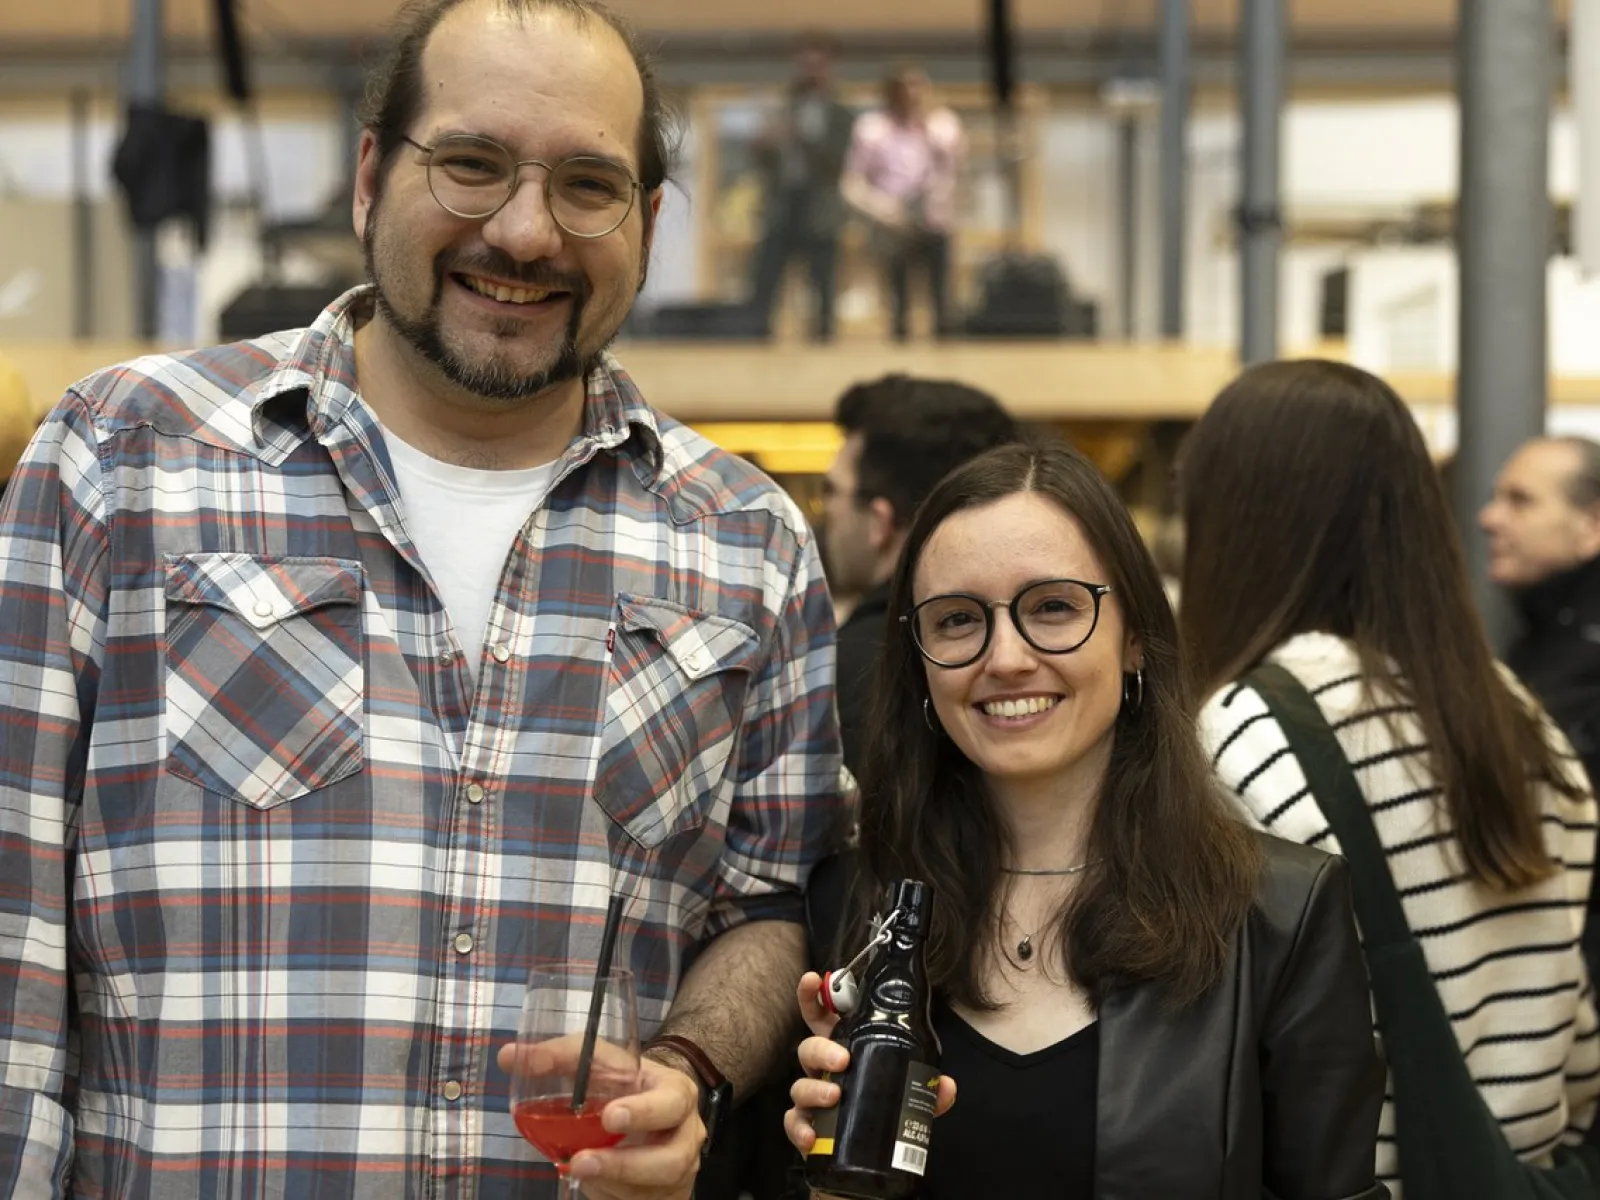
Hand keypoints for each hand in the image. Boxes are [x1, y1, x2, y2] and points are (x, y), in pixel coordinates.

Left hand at [496, 1044, 703, 1199]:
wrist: (654, 1101)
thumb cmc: (625, 1079)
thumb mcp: (599, 1059)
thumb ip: (560, 1056)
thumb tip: (508, 1056)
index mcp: (677, 1093)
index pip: (670, 1104)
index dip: (644, 1113)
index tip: (609, 1117)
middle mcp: (688, 1134)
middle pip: (670, 1160)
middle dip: (623, 1166)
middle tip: (581, 1162)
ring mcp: (682, 1169)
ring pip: (653, 1189)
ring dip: (611, 1183)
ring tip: (580, 1168)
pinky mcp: (672, 1194)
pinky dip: (613, 1195)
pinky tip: (594, 1183)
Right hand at [783, 973, 956, 1154]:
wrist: (870, 1151)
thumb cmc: (883, 1108)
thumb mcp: (909, 1092)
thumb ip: (926, 1087)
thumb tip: (946, 1086)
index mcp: (845, 1048)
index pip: (823, 1016)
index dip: (814, 995)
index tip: (813, 979)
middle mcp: (824, 1070)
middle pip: (808, 1048)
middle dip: (822, 1049)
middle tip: (843, 1059)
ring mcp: (812, 1098)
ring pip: (799, 1085)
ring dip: (813, 1089)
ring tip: (835, 1095)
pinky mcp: (807, 1127)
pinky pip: (794, 1124)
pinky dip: (800, 1128)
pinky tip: (811, 1136)